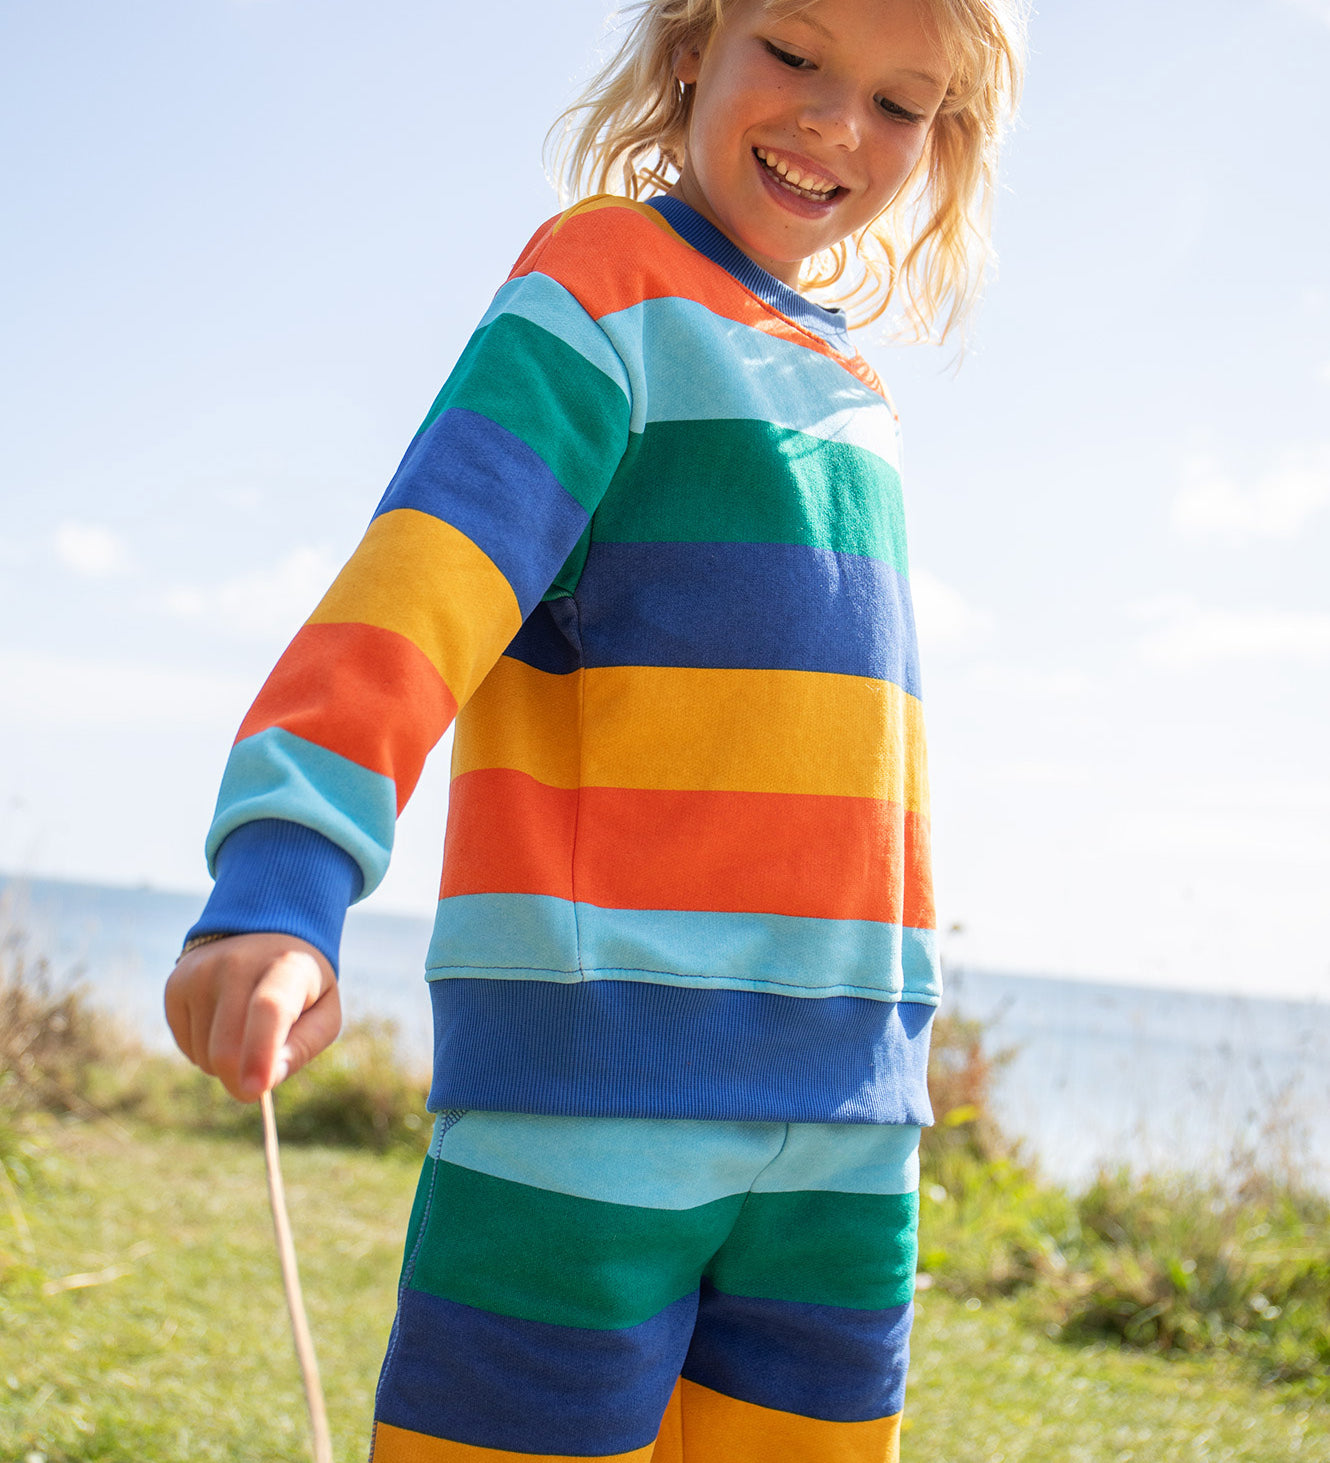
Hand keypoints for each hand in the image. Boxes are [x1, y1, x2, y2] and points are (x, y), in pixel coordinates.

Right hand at [164, 932, 340, 1101]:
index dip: (260, 1052)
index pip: (268, 1009)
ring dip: (226, 1063)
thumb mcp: (323, 1011)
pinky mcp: (175, 986)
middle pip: (226, 1049)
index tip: (256, 1089)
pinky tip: (224, 1021)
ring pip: (204, 1056)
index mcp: (286, 966)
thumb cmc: (301, 986)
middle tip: (262, 1076)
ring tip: (247, 1027)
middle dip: (243, 1080)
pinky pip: (186, 1048)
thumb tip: (269, 1080)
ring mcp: (199, 973)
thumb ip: (304, 1046)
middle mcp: (236, 963)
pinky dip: (206, 1051)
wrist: (261, 933)